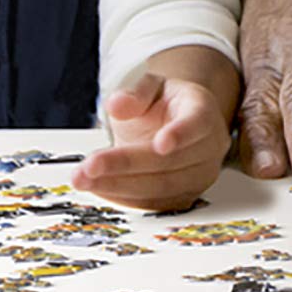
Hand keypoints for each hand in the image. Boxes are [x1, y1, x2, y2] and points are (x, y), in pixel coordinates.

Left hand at [73, 63, 232, 211]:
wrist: (175, 125)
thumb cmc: (165, 105)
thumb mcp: (151, 87)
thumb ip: (135, 94)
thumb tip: (116, 105)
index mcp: (202, 112)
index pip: (197, 124)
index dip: (180, 134)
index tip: (160, 144)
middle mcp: (208, 147)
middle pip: (170, 162)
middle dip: (126, 165)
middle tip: (90, 165)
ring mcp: (199, 176)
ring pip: (161, 188)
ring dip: (119, 186)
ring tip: (84, 179)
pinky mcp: (185, 197)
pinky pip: (154, 204)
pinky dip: (123, 197)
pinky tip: (98, 187)